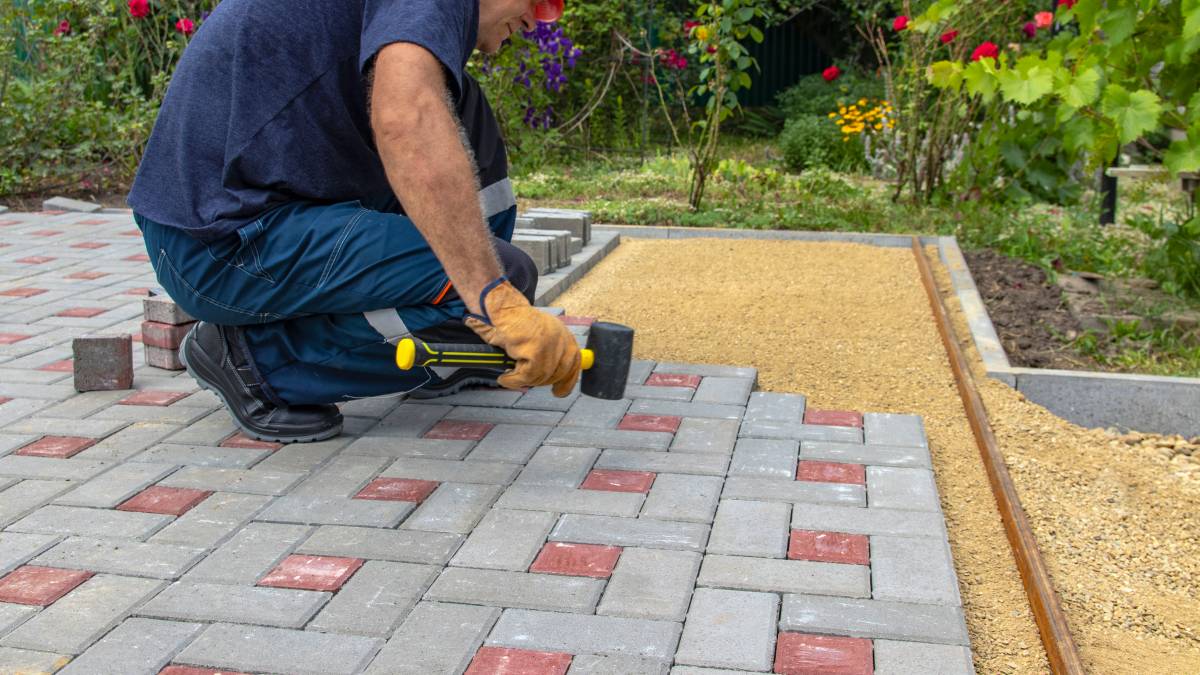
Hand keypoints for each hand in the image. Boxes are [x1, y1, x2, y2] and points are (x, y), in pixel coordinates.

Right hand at [465, 279, 580, 396]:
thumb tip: (553, 379)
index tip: (559, 392)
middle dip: (540, 381)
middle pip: (558, 373)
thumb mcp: (538, 335)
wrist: (500, 306)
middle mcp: (560, 338)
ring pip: (541, 376)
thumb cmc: (513, 321)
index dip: (567, 380)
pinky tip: (505, 377)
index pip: (574, 362)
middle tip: (522, 379)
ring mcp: (549, 344)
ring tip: (509, 377)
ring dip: (523, 380)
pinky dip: (514, 380)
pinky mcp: (534, 349)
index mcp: (563, 334)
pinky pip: (527, 376)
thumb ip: (549, 353)